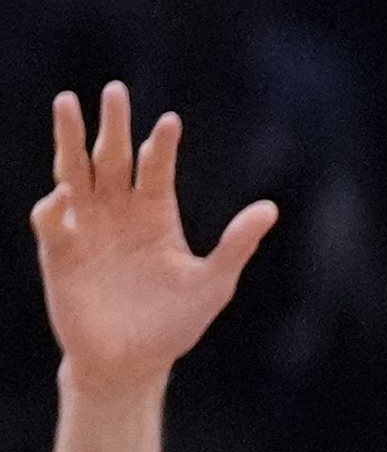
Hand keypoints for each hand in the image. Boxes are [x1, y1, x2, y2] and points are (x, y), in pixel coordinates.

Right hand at [30, 85, 275, 390]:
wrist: (133, 362)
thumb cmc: (174, 323)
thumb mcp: (213, 282)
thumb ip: (236, 244)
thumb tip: (270, 208)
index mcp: (155, 215)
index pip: (156, 169)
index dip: (161, 145)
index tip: (170, 122)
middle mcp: (117, 212)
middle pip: (112, 158)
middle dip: (112, 125)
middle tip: (114, 89)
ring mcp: (85, 228)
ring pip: (74, 173)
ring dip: (69, 140)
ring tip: (66, 102)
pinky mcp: (59, 252)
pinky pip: (52, 220)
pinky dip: (55, 206)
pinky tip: (63, 194)